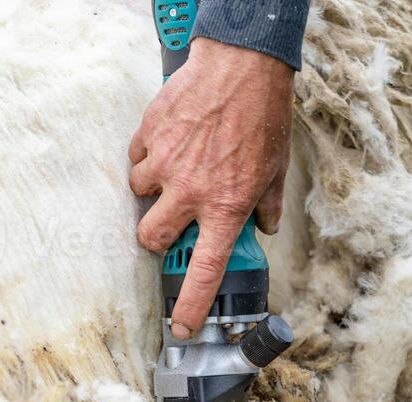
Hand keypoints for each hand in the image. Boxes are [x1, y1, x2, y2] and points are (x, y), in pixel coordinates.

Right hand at [129, 38, 293, 338]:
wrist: (244, 64)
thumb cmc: (262, 117)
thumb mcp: (275, 170)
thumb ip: (266, 207)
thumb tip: (265, 229)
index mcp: (226, 208)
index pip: (204, 271)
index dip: (190, 305)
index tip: (181, 327)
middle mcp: (192, 193)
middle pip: (151, 238)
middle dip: (155, 237)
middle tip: (169, 222)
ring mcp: (166, 164)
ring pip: (140, 197)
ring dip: (152, 192)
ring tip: (174, 171)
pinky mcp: (150, 136)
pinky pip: (136, 160)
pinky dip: (147, 157)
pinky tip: (169, 144)